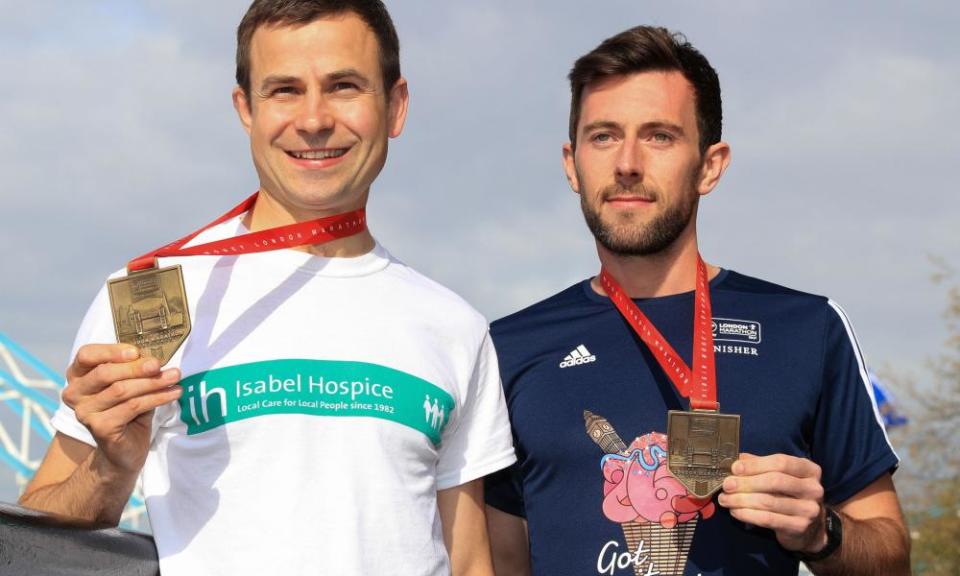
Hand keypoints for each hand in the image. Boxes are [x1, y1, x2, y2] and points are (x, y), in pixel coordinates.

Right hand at [62, 344, 180, 475]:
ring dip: (152, 382)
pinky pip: (132, 407)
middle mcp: (75, 393)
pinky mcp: (100, 427)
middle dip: (136, 367)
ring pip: (121, 390)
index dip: (110, 351)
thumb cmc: (129, 410)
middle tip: (159, 364)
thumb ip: (136, 368)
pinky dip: (156, 398)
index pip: (86, 355)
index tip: (136, 351)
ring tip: (174, 376)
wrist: (125, 448)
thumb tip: (157, 355)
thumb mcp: (131, 383)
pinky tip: (173, 393)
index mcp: (79, 376)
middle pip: (105, 373)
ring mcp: (85, 412)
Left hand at [717, 453, 826, 553]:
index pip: (781, 462)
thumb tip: (737, 459)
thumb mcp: (781, 476)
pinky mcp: (799, 527)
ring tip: (725, 499)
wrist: (810, 529)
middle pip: (775, 481)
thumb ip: (760, 465)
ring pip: (768, 501)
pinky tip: (735, 511)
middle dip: (746, 482)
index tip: (735, 468)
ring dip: (741, 500)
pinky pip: (767, 519)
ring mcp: (809, 509)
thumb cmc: (789, 496)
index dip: (756, 465)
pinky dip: (747, 514)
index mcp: (809, 470)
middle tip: (727, 485)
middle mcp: (813, 488)